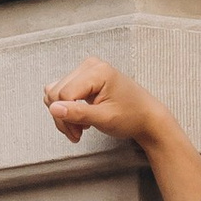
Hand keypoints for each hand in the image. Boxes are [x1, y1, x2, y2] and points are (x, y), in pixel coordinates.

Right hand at [43, 59, 164, 153]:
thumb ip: (78, 113)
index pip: (64, 94)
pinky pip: (62, 92)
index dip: (66, 118)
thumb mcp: (104, 119)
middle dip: (63, 118)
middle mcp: (90, 65)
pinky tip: (79, 117)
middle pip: (57, 93)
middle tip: (78, 133)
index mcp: (97, 71)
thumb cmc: (131, 116)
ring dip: (63, 115)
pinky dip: (66, 108)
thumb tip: (53, 108)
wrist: (146, 117)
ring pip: (55, 93)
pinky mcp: (84, 77)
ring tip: (80, 127)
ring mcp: (86, 70)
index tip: (78, 134)